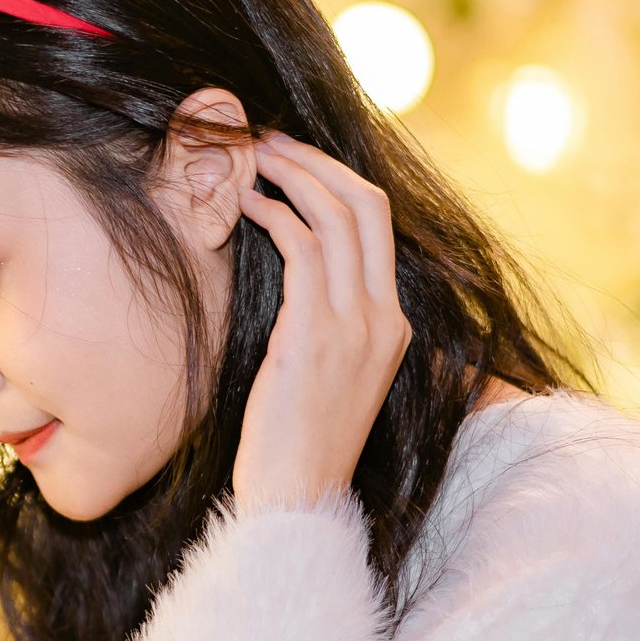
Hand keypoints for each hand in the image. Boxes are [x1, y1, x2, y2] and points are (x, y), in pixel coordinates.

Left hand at [231, 132, 410, 508]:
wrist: (297, 500)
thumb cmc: (295, 444)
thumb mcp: (325, 376)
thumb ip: (322, 325)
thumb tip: (293, 282)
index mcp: (394, 326)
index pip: (379, 226)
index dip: (336, 180)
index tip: (294, 160)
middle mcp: (384, 319)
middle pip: (367, 205)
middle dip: (316, 162)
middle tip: (268, 141)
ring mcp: (355, 327)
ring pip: (336, 217)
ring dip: (291, 176)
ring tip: (250, 158)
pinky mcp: (315, 337)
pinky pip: (302, 251)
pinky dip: (275, 216)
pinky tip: (245, 207)